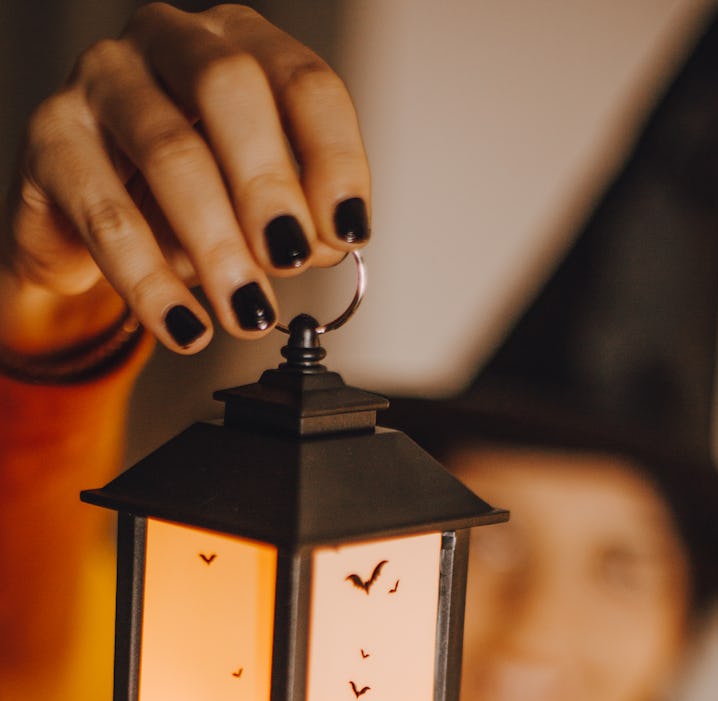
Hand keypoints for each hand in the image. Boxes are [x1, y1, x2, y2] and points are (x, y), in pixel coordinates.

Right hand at [0, 3, 369, 354]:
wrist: (79, 227)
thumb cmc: (176, 203)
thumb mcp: (250, 208)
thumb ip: (295, 217)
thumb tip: (323, 243)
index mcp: (238, 43)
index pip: (303, 82)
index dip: (334, 158)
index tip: (349, 230)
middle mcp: (169, 41)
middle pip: (230, 89)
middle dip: (268, 184)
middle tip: (290, 258)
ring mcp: (103, 81)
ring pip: (169, 152)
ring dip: (216, 244)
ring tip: (246, 308)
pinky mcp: (52, 139)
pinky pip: (107, 217)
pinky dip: (152, 285)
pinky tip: (186, 326)